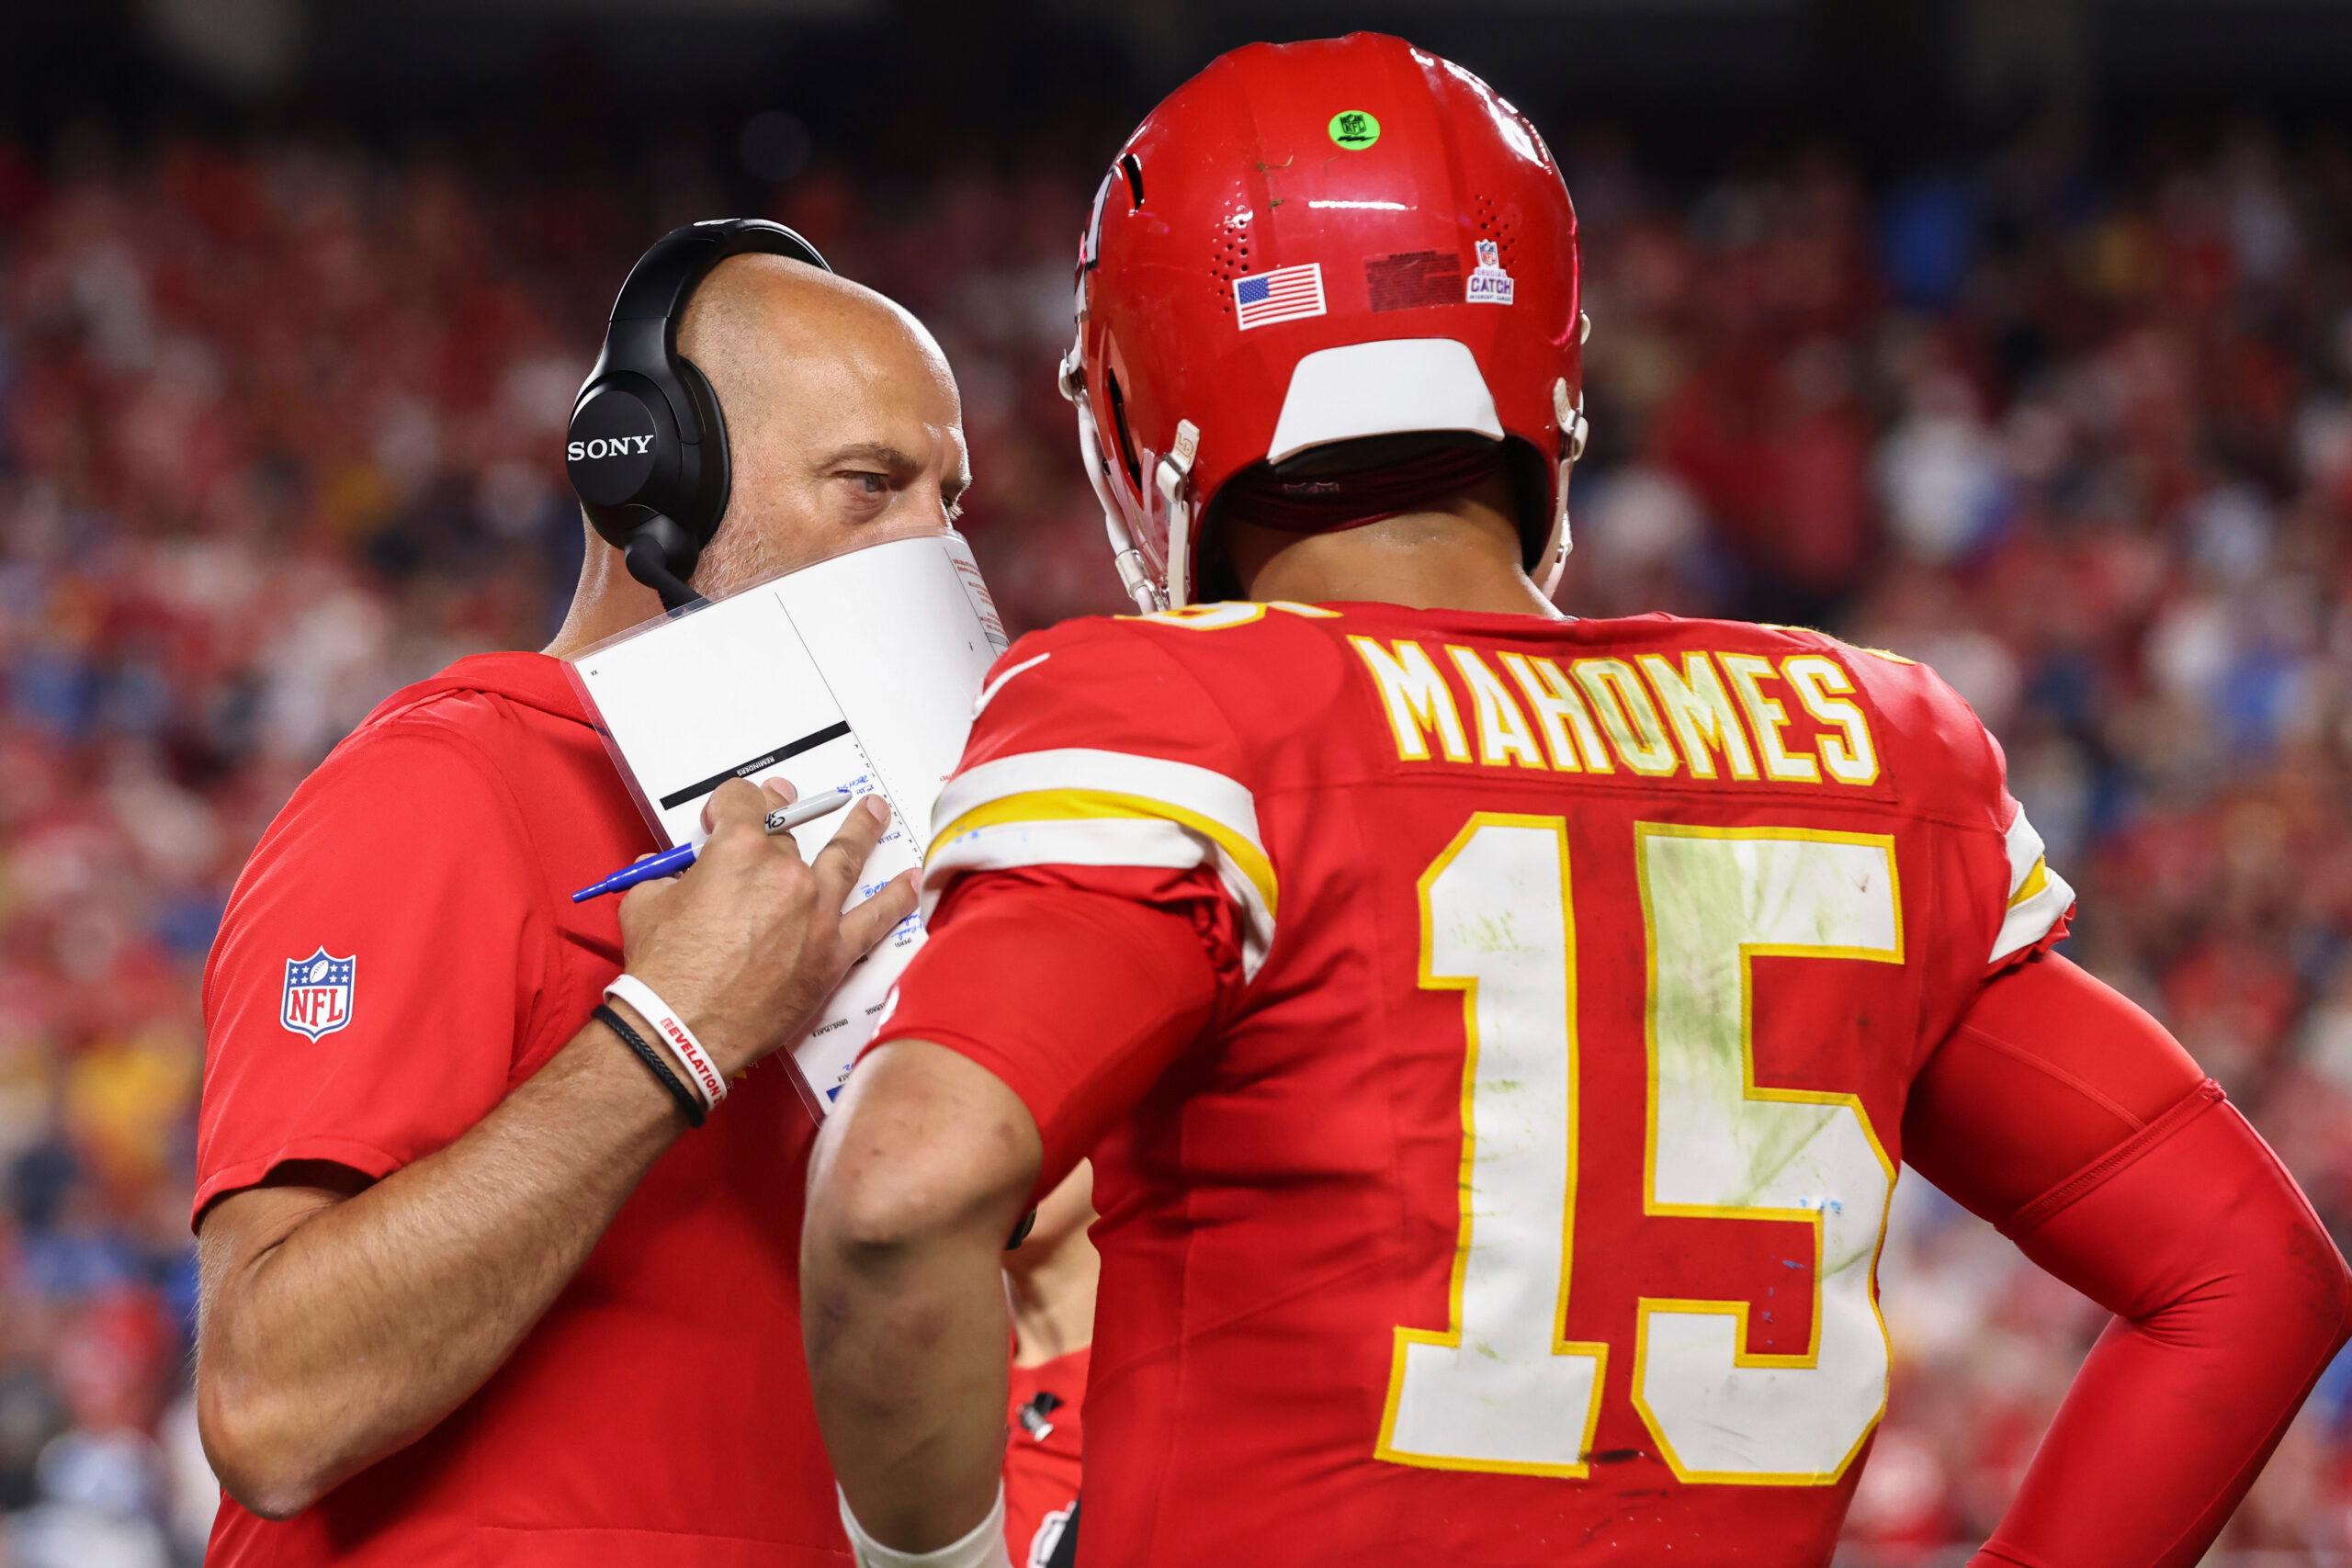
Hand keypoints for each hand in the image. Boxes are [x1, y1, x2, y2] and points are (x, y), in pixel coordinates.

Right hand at [617, 778, 917, 1076]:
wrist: (684, 1030)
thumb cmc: (665, 973)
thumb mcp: (647, 903)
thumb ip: (665, 876)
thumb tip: (668, 873)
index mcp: (739, 851)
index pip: (744, 802)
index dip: (732, 803)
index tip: (727, 813)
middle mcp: (785, 874)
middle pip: (788, 835)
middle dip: (781, 821)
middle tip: (788, 807)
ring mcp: (815, 912)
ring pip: (845, 857)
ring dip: (861, 830)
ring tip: (873, 812)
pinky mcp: (832, 953)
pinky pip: (875, 920)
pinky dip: (895, 899)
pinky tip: (908, 883)